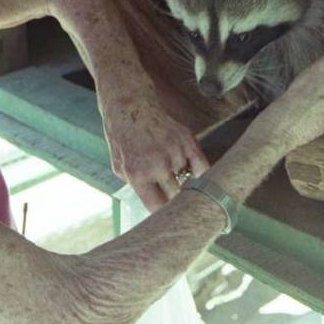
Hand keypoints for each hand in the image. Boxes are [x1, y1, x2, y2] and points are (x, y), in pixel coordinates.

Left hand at [101, 86, 209, 212]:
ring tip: (171, 171)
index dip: (163, 214)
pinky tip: (189, 170)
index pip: (158, 208)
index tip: (166, 215)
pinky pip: (203, 167)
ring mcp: (175, 152)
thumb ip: (138, 188)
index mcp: (138, 175)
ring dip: (183, 180)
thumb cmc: (123, 138)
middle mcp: (158, 165)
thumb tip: (156, 206)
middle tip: (173, 198)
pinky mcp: (187, 141)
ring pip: (189, 181)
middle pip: (177, 197)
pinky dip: (199, 171)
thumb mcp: (120, 168)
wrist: (131, 107)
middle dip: (174, 199)